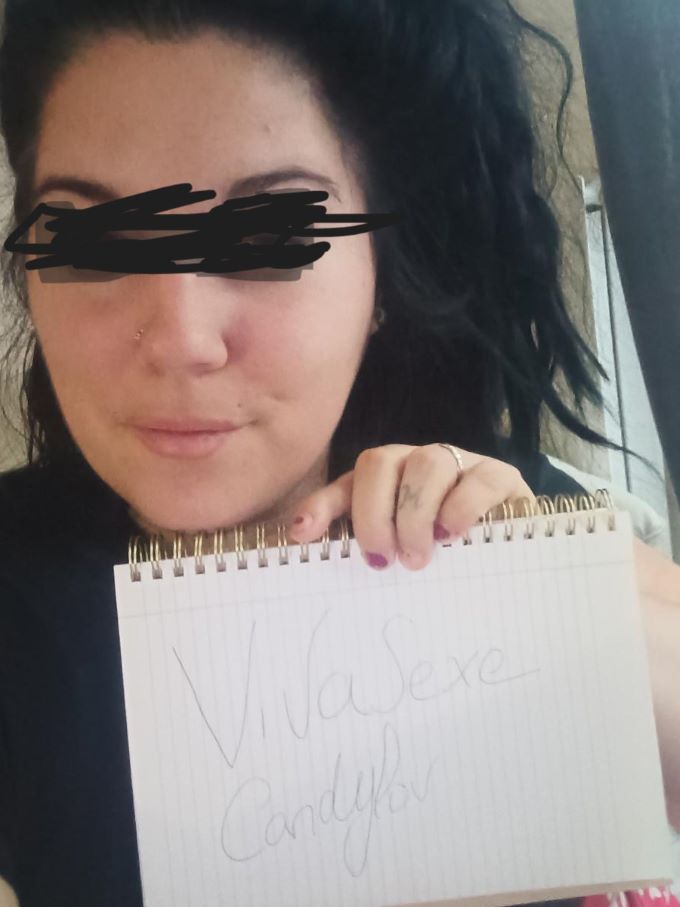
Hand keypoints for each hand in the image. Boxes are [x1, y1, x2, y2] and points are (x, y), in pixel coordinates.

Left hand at [287, 443, 534, 569]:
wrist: (512, 548)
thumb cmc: (443, 552)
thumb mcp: (397, 548)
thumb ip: (358, 541)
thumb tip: (300, 539)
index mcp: (386, 478)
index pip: (346, 481)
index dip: (321, 505)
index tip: (303, 535)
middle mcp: (416, 462)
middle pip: (380, 463)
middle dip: (373, 515)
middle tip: (383, 559)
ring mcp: (459, 463)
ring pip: (427, 464)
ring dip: (415, 514)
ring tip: (419, 557)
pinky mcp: (500, 476)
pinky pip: (477, 479)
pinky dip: (461, 508)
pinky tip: (455, 534)